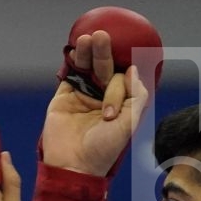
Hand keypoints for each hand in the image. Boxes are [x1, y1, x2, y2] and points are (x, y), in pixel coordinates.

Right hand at [40, 32, 149, 177]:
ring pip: (86, 67)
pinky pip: (69, 76)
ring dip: (87, 52)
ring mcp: (82, 96)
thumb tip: (133, 69)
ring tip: (87, 38)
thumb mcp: (131, 122)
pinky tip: (74, 50)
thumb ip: (137, 94)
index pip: (122, 78)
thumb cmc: (105, 148)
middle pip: (105, 66)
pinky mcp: (63, 98)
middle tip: (101, 35)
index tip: (110, 104)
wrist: (75, 166)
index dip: (118, 85)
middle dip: (104, 51)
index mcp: (122, 101)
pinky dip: (71, 62)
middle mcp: (102, 95)